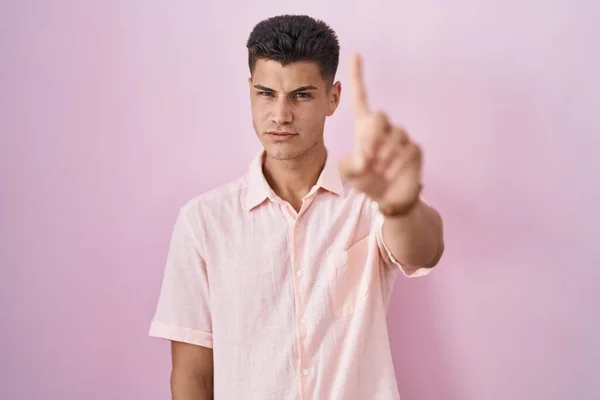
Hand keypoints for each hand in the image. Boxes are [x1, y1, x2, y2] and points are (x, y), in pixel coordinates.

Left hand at [339, 53, 422, 210]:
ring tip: (378, 172)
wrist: (388, 197)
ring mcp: (401, 137)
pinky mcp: (414, 149)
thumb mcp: (348, 173)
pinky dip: (395, 165)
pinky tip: (391, 174)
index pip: (361, 97)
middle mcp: (384, 127)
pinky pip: (406, 151)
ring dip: (383, 158)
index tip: (355, 54)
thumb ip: (350, 164)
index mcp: (365, 127)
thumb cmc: (366, 181)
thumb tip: (366, 157)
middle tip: (367, 160)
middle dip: (372, 138)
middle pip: (380, 117)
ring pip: (394, 137)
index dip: (357, 76)